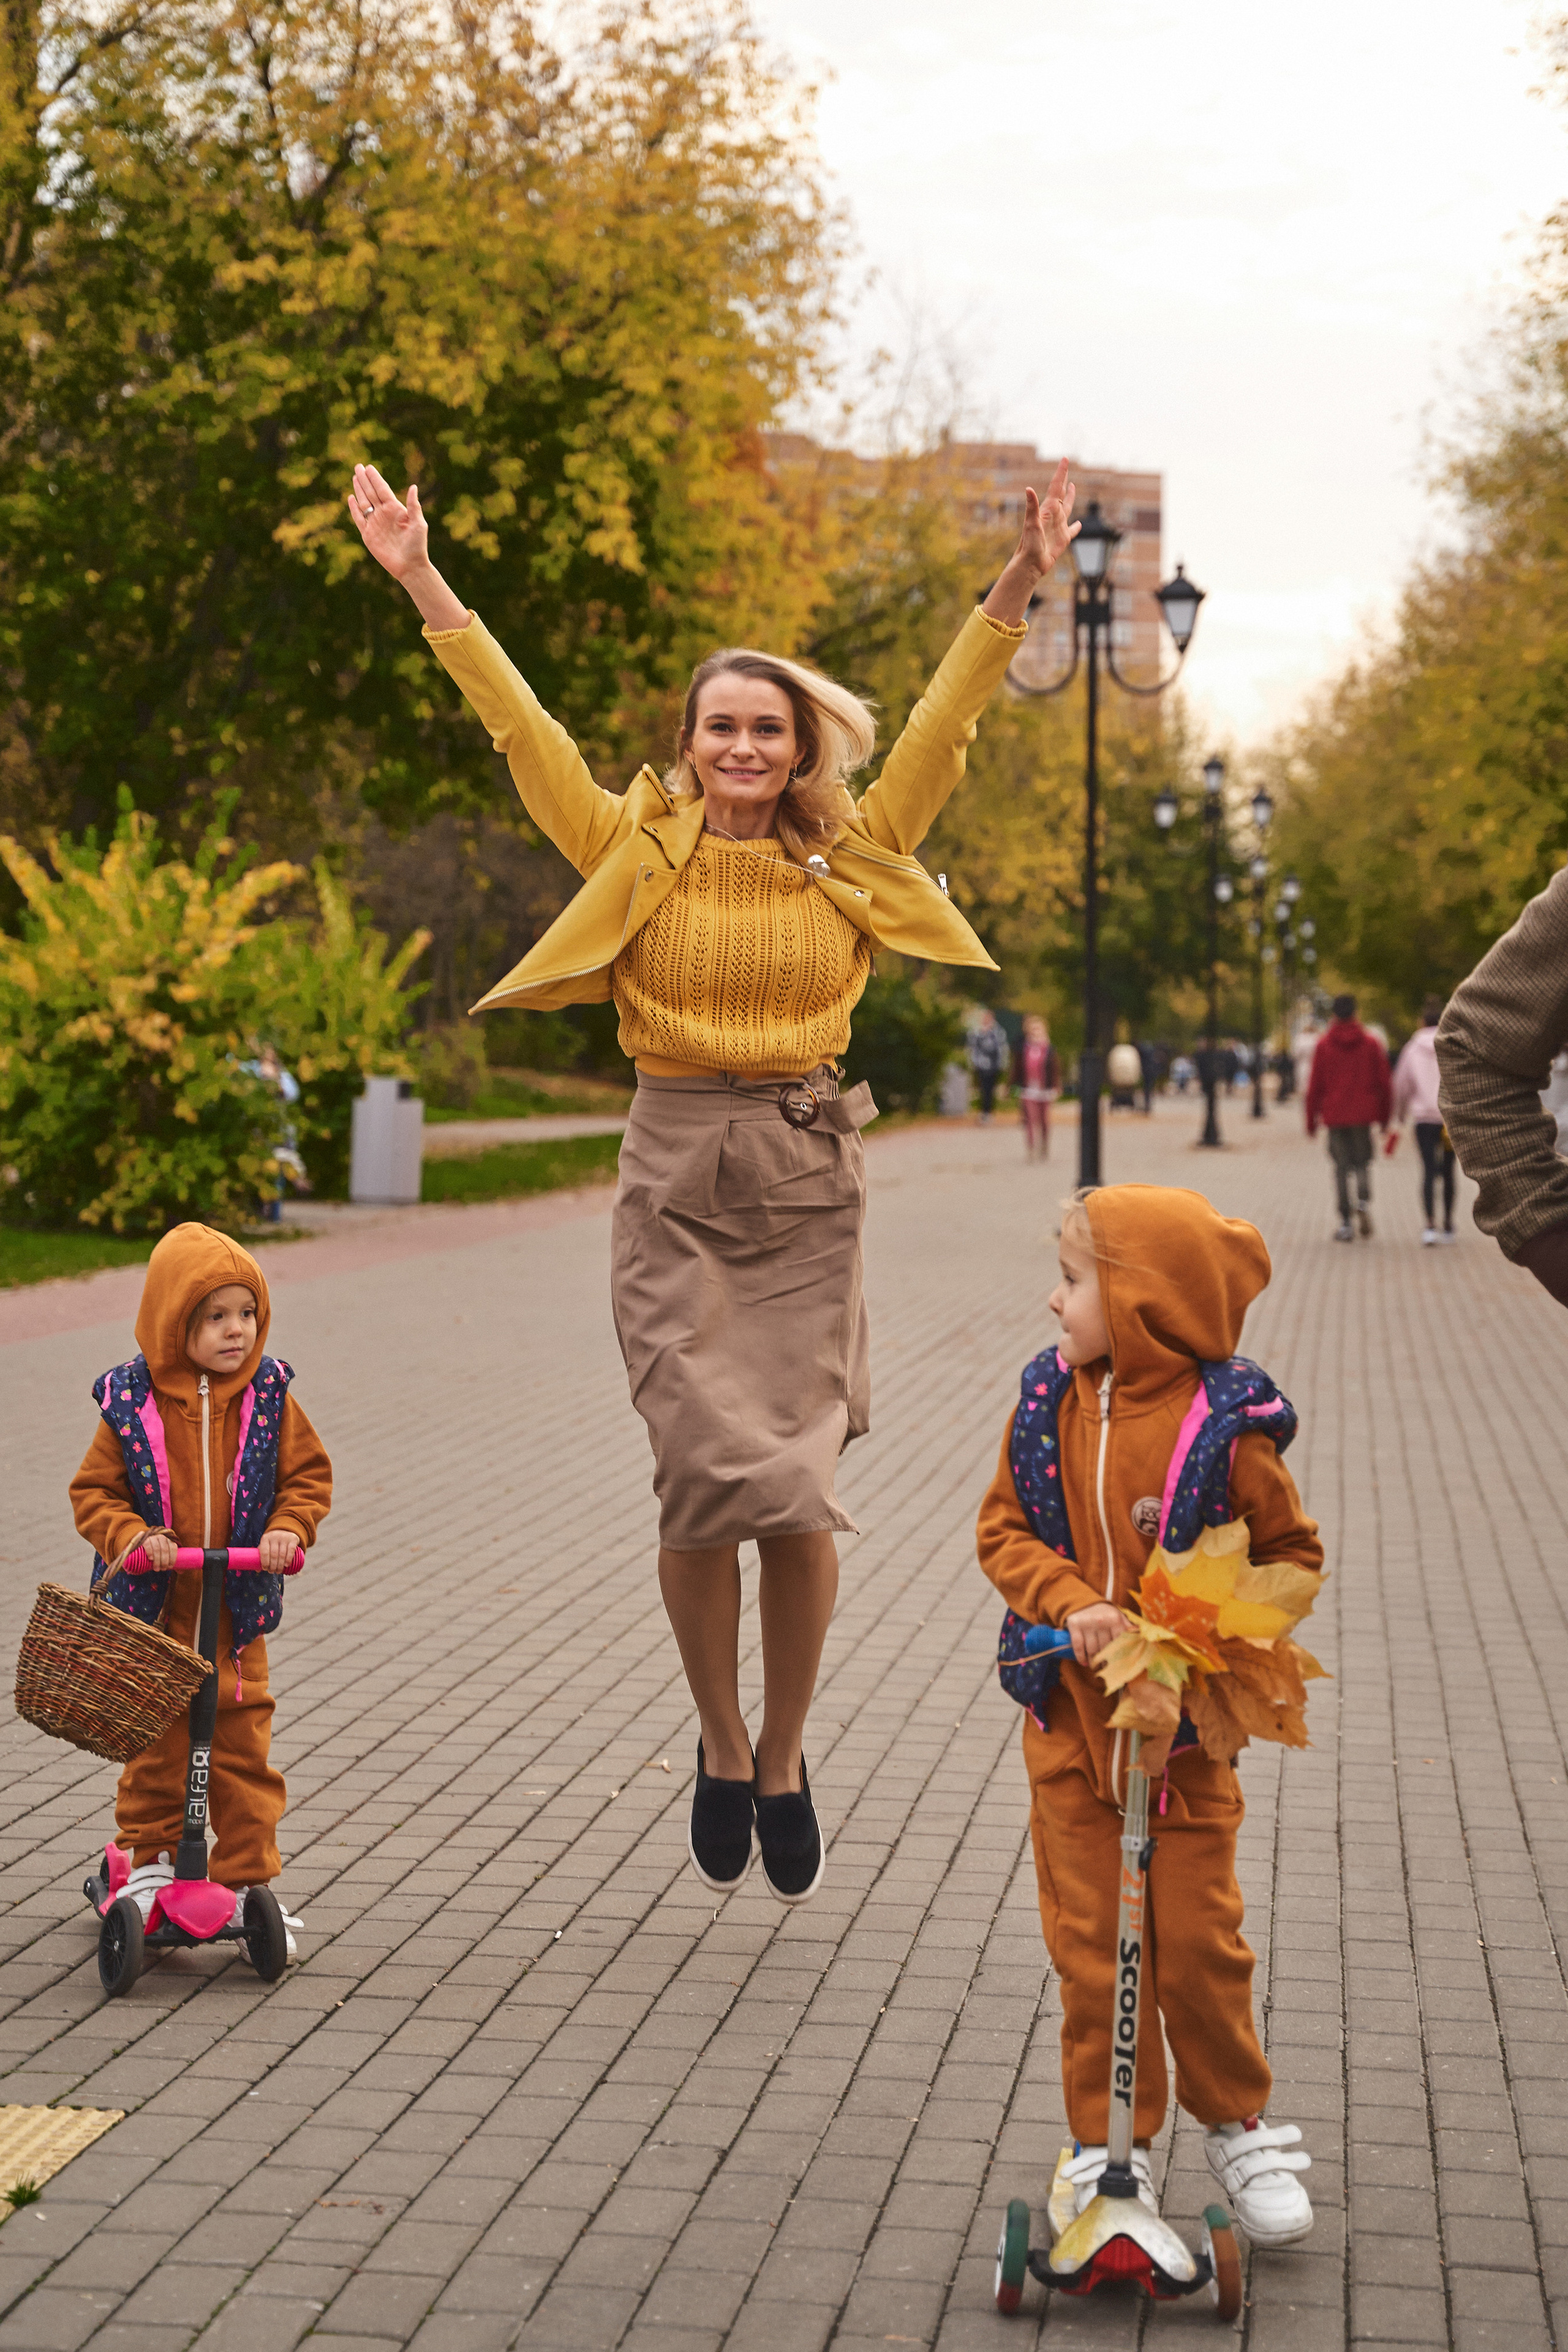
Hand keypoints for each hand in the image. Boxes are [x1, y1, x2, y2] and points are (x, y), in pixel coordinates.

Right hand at [137, 1529, 176, 1571]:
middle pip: (165, 1549)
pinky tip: (151, 1558)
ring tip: (156, 1568)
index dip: (172, 1558)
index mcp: (169, 1540)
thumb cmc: (157, 1554)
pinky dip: (150, 1552)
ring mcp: (153, 1537)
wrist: (144, 1546)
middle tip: (163, 1569)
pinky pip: (148, 1545)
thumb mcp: (165, 1556)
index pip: (173, 1548)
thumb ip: (172, 1562)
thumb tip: (181, 1572)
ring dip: (157, 1560)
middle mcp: (162, 1537)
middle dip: (164, 1561)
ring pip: (157, 1548)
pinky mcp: (145, 1539)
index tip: (170, 1567)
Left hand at [257, 1529, 298, 1573]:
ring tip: (278, 1571)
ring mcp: (284, 1537)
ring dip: (280, 1565)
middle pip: (274, 1555)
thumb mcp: (265, 1546)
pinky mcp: (293, 1539)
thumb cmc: (272, 1542)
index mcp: (265, 1538)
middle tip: (272, 1572)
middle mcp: (274, 1536)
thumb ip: (261, 1556)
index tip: (265, 1569)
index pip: (264, 1552)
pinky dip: (288, 1559)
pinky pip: (291, 1551)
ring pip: (282, 1554)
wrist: (284, 1530)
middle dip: (273, 1566)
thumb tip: (257, 1570)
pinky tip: (286, 1565)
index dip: (265, 1562)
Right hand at [347, 464, 428, 582]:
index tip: (369, 467)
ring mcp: (375, 524)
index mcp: (395, 509)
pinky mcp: (368, 535)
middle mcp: (384, 514)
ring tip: (355, 477)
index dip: (375, 478)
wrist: (410, 566)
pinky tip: (351, 498)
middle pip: (371, 493)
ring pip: (364, 503)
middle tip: (358, 466)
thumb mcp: (419, 524)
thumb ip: (414, 506)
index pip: (382, 489)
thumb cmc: (417, 546)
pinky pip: (359, 519)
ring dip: (359, 490)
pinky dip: (354, 509)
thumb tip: (413, 487)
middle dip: (364, 480)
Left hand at [1012, 459, 1079, 582]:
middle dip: (1063, 480)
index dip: (1061, 473)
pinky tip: (1079, 524)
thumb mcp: (1031, 523)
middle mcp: (1053, 515)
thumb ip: (1031, 506)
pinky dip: (1076, 527)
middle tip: (1066, 466)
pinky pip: (1072, 530)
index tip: (1064, 459)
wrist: (1030, 564)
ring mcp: (1058, 527)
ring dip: (1070, 497)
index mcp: (1047, 509)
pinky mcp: (1062, 539)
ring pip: (1067, 508)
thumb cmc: (1029, 544)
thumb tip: (1028, 489)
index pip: (1055, 487)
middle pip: (1060, 493)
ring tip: (1072, 487)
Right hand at [1065, 1602, 1128, 1668]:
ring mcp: (1087, 1623)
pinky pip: (1078, 1646)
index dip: (1119, 1656)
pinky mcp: (1074, 1625)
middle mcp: (1101, 1620)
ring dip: (1094, 1662)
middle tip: (1107, 1670)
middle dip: (1106, 1662)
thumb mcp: (1118, 1617)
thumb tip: (1143, 1640)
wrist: (1083, 1601)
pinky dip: (1081, 1657)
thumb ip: (1129, 1628)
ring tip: (1096, 1667)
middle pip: (1105, 1649)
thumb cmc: (1104, 1613)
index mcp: (1115, 1619)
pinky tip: (1084, 1662)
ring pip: (1092, 1650)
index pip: (1119, 1643)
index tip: (1119, 1666)